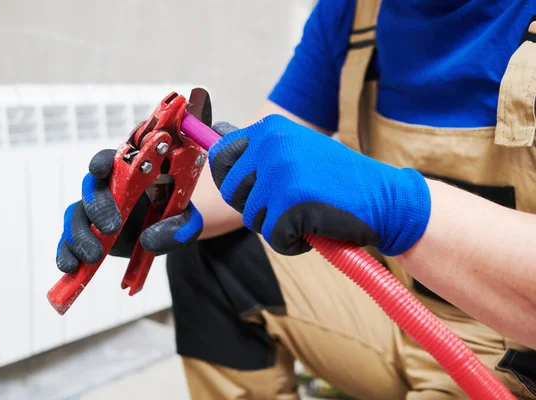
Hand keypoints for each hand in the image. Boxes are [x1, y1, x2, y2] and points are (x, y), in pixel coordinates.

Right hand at [56, 149, 202, 272]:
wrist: (167, 233)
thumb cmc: (177, 217)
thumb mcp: (188, 222)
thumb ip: (177, 228)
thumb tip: (148, 241)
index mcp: (132, 173)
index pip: (112, 160)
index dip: (103, 162)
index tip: (101, 170)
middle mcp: (108, 188)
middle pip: (90, 188)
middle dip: (98, 207)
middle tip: (112, 228)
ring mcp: (93, 211)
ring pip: (75, 215)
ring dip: (80, 235)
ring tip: (94, 256)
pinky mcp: (87, 233)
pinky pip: (68, 240)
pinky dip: (66, 253)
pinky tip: (69, 267)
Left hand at [208, 115, 430, 255]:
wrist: (385, 198)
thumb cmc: (339, 179)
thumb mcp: (298, 149)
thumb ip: (260, 149)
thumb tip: (215, 138)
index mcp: (270, 128)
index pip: (221, 156)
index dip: (232, 180)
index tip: (252, 189)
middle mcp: (271, 145)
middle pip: (232, 192)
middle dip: (257, 206)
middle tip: (290, 204)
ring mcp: (280, 174)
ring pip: (252, 217)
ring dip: (277, 225)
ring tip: (308, 213)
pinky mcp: (290, 204)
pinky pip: (273, 238)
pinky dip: (293, 243)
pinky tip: (316, 229)